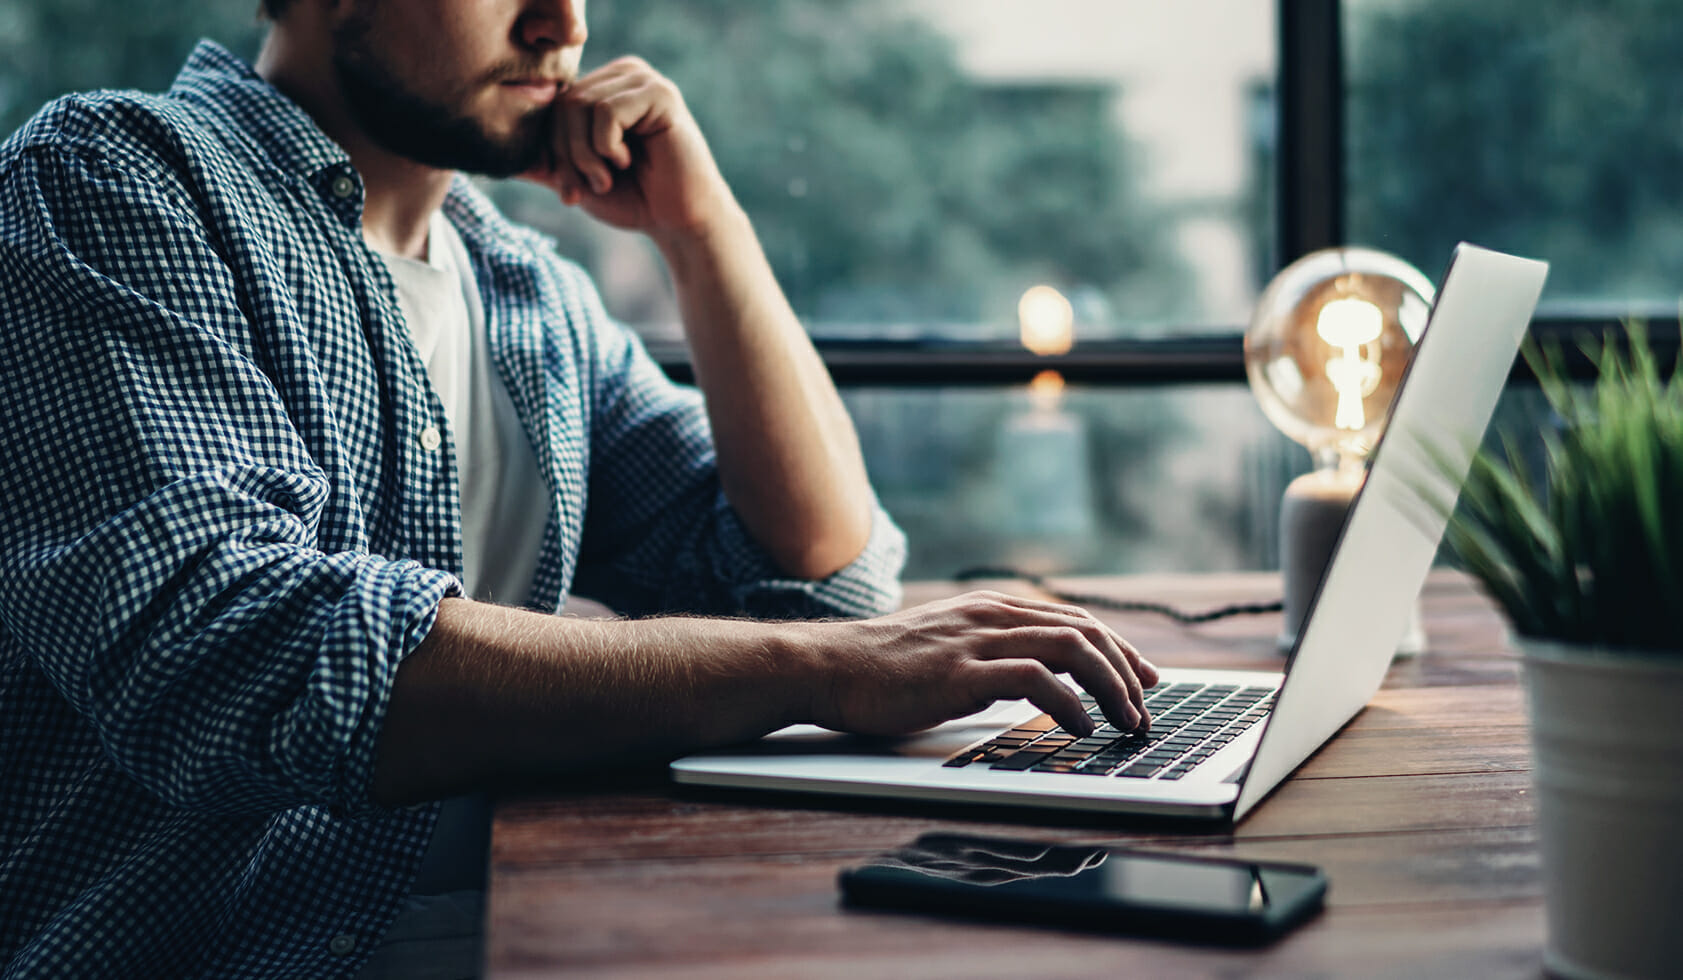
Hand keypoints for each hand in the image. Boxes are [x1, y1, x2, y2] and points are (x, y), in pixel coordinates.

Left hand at [522, 56, 734, 237]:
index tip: (570, 190)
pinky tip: (629, 161)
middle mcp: (624, 75)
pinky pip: (607, 111)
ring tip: (607, 179)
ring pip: (581, 105)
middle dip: (567, 154)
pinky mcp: (661, 94)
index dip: (552, 150)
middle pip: (564, 102)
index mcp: (605, 88)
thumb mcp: (577, 178)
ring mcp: (644, 80)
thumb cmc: (635, 200)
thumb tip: (499, 160)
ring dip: (586, 155)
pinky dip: (608, 146)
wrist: (679, 223)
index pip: (554, 104)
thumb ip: (545, 162)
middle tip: (589, 187)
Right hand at [803, 591, 1158, 737]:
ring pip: (1070, 649)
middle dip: (1125, 669)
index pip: (1073, 620)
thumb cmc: (880, 669)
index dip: (1117, 648)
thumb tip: (1034, 681)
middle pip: (1082, 631)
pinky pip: (1034, 680)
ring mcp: (976, 642)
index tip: (1144, 677)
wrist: (826, 667)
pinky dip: (1069, 703)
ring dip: (1109, 686)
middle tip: (1145, 707)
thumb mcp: (946, 649)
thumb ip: (988, 655)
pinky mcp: (961, 673)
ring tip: (1126, 721)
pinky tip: (1082, 727)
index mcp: (989, 610)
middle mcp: (990, 617)